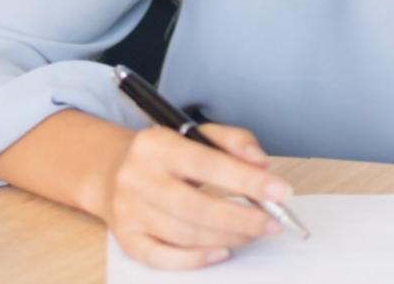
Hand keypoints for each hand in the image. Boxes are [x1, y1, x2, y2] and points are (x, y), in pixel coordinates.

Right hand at [93, 123, 292, 270]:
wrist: (112, 170)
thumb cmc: (169, 153)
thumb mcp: (200, 133)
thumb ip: (235, 142)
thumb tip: (262, 164)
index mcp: (158, 145)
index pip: (208, 164)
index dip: (247, 181)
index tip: (281, 192)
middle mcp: (137, 178)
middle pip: (195, 206)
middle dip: (241, 218)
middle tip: (274, 222)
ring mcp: (128, 211)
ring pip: (183, 233)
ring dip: (227, 237)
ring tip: (255, 232)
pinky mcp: (126, 239)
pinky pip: (161, 258)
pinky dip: (194, 260)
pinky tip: (222, 251)